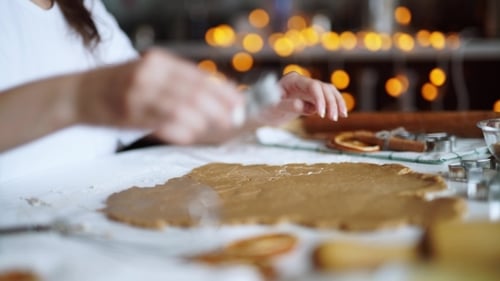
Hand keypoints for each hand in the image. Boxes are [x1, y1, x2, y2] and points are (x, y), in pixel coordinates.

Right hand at [76, 48, 242, 143]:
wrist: (78, 92)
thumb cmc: (119, 85)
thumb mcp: (148, 73)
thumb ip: (177, 83)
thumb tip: (214, 96)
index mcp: (158, 61)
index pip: (199, 75)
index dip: (222, 90)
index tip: (239, 102)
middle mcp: (150, 73)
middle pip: (195, 91)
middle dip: (219, 107)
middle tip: (233, 119)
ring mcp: (138, 93)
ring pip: (182, 107)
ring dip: (202, 120)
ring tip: (212, 128)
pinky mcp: (129, 112)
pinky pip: (163, 123)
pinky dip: (180, 131)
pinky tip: (190, 135)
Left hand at [258, 72, 347, 124]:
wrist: (260, 111)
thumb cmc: (263, 108)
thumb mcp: (272, 108)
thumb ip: (287, 106)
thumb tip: (303, 106)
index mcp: (292, 81)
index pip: (313, 86)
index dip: (320, 99)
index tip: (321, 114)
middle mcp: (302, 82)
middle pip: (324, 87)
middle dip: (331, 102)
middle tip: (333, 119)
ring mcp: (307, 88)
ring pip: (329, 91)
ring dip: (336, 102)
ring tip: (341, 116)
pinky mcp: (310, 97)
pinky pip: (327, 97)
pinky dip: (335, 104)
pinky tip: (340, 114)